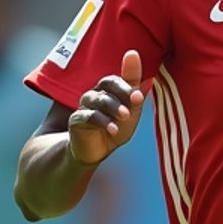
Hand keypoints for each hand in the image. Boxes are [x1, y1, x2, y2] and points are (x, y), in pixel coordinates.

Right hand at [67, 49, 144, 165]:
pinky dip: (102, 121)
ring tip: (125, 117)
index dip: (127, 85)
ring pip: (98, 100)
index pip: (116, 79)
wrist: (97, 151)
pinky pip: (88, 116)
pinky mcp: (76, 120)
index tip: (139, 96)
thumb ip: (135, 92)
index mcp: (108, 90)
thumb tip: (146, 72)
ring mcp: (84, 106)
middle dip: (122, 92)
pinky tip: (113, 129)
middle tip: (135, 102)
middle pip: (106, 84)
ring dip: (113, 107)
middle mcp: (95, 94)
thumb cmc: (115, 127)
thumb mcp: (130, 111)